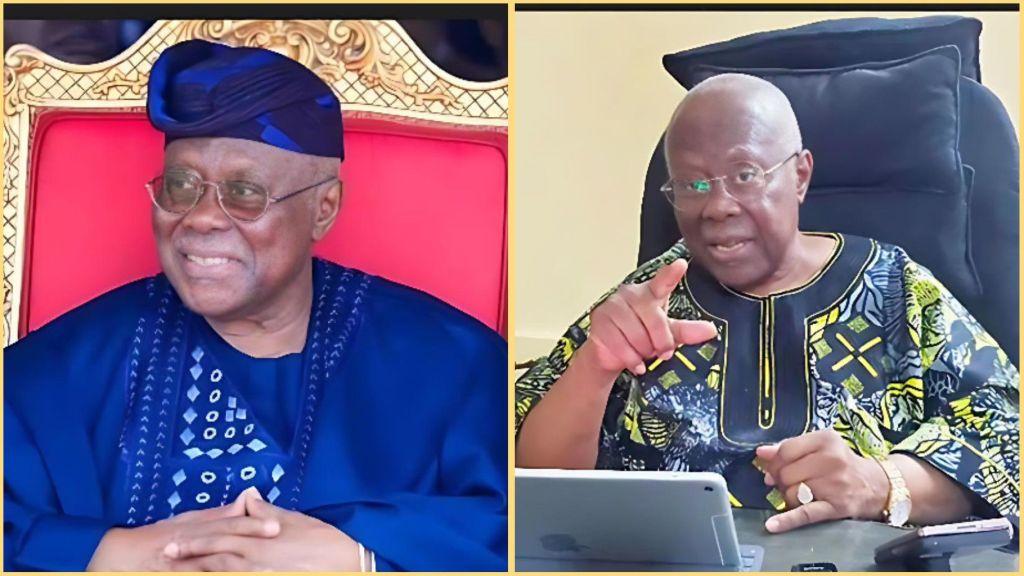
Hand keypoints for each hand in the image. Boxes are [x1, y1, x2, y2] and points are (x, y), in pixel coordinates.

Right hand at [87, 488, 278, 570]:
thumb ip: (215, 515)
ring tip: (263, 575)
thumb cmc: (153, 539)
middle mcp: (188, 549)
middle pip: (222, 551)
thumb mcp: (184, 522)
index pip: (227, 528)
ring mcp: (179, 568)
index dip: (251, 527)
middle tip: (275, 560)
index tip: (276, 527)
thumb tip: (246, 500)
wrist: (113, 559)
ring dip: (235, 573)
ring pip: (212, 571)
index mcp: (193, 531)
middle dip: (248, 552)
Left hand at [164, 490, 361, 570]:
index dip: (194, 540)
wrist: (349, 563)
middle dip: (187, 559)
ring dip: (199, 572)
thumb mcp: (296, 520)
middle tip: (163, 559)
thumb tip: (248, 498)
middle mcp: (256, 558)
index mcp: (261, 538)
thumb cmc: (325, 541)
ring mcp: (261, 574)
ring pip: (222, 574)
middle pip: (213, 558)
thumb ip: (267, 512)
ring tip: (175, 573)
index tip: (172, 541)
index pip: (220, 537)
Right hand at [585, 260, 716, 375]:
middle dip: (661, 342)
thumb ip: (687, 331)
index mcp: (650, 293)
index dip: (671, 274)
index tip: (680, 265)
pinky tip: (634, 362)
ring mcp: (613, 305)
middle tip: (661, 351)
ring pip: (637, 336)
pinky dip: (631, 359)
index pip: (662, 282)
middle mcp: (631, 294)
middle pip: (654, 320)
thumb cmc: (640, 336)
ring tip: (642, 353)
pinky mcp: (600, 320)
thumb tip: (710, 330)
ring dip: (644, 352)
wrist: (610, 352)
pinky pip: (622, 345)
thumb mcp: (667, 334)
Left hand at [756, 429, 889, 533]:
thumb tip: (761, 453)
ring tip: (803, 493)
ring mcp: (834, 484)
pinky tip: (773, 525)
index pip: (785, 450)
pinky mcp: (836, 507)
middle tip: (792, 482)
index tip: (774, 468)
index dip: (775, 462)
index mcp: (825, 440)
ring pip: (791, 493)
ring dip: (790, 497)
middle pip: (786, 473)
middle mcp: (831, 460)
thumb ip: (789, 447)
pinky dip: (787, 520)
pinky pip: (805, 514)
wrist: (876, 486)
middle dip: (782, 480)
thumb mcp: (820, 447)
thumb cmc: (841, 464)